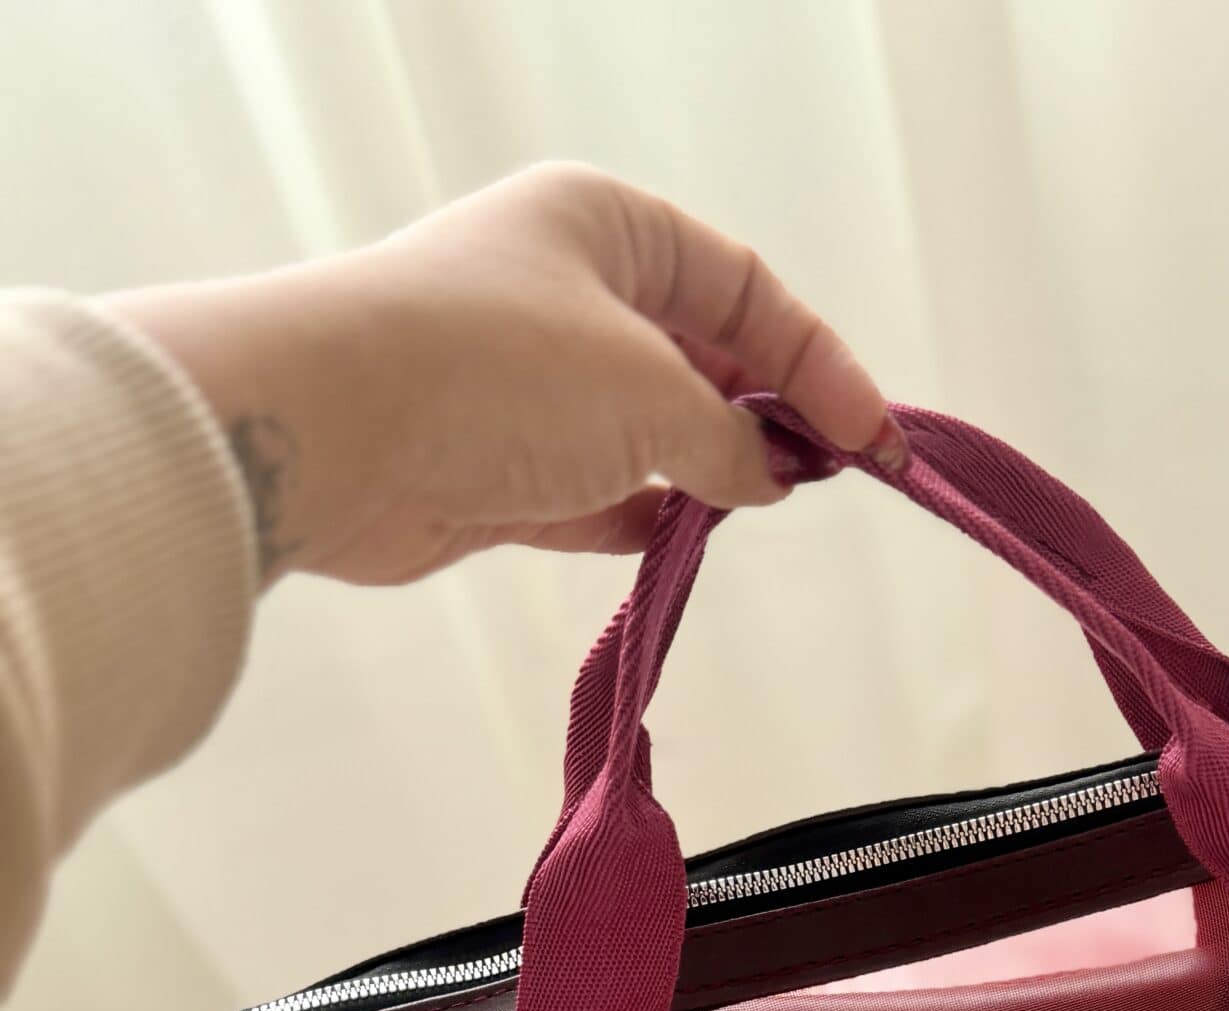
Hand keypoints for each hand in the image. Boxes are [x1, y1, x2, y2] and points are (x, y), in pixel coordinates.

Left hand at [106, 163, 902, 585]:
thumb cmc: (493, 369)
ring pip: (646, 427)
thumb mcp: (652, 393)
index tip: (873, 442)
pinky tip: (681, 541)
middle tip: (827, 477)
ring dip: (702, 472)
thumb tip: (762, 475)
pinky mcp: (492, 467)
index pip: (744, 289)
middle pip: (698, 354)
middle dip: (765, 416)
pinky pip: (593, 492)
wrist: (330, 433)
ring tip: (758, 509)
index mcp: (605, 226)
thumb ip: (728, 440)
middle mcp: (564, 290)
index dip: (820, 364)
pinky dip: (640, 516)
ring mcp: (525, 381)